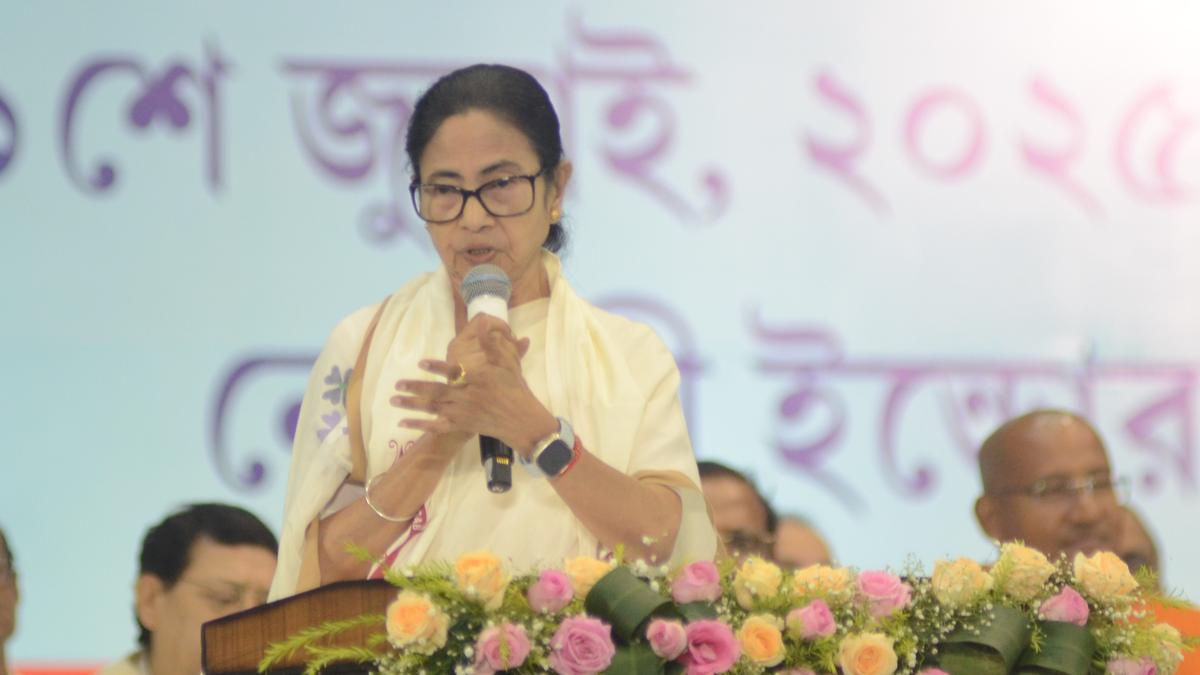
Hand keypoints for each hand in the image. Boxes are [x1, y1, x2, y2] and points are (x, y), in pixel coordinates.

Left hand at [389, 314, 554, 453]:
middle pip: (438, 393)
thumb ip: (493, 345)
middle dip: (416, 388)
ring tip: (394, 400)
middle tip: (397, 385)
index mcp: (477, 380)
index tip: (421, 362)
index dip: (437, 368)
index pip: (454, 373)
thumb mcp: (508, 363)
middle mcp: (467, 397)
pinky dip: (420, 426)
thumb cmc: (515, 388)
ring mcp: (463, 414)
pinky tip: (403, 423)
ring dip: (413, 405)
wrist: (522, 420)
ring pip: (434, 409)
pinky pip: (437, 427)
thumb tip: (483, 324)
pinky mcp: (460, 426)